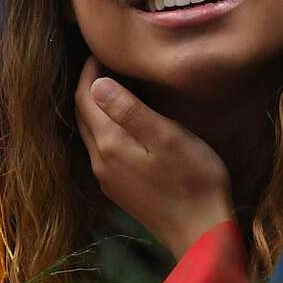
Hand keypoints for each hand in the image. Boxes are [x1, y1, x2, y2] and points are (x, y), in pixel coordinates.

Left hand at [74, 57, 234, 258]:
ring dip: (96, 106)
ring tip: (115, 85)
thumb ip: (130, 110)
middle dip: (89, 85)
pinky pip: (101, 149)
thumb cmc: (193, 179)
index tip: (102, 49)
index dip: (90, 70)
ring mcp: (108, 177)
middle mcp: (100, 160)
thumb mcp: (167, 137)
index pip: (86, 96)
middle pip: (83, 114)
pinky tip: (124, 122)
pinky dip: (105, 127)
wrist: (200, 233)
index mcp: (109, 143)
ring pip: (91, 132)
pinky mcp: (119, 189)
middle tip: (106, 61)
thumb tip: (96, 83)